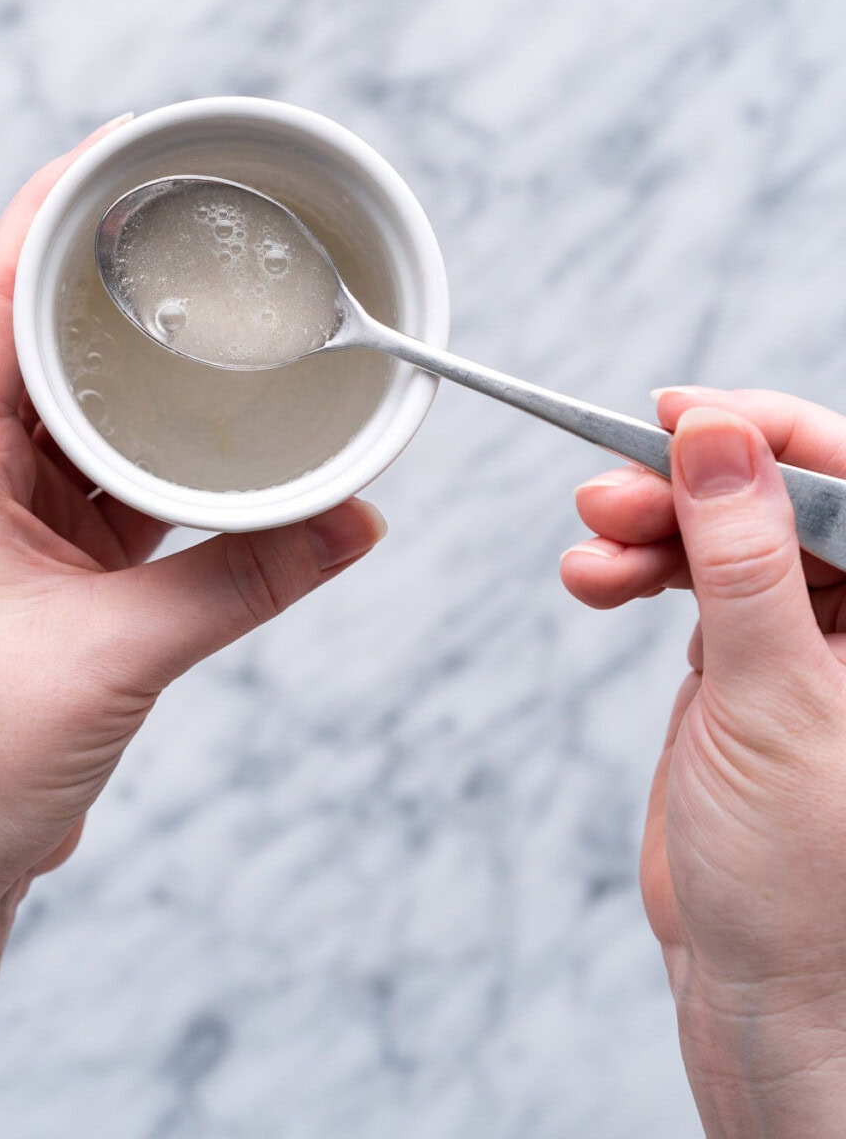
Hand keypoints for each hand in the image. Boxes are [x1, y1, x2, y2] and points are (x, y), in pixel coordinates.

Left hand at [0, 118, 385, 903]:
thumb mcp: (118, 653)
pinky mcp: (56, 568)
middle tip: (186, 211)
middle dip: (108, 270)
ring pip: (86, 408)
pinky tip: (227, 438)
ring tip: (213, 306)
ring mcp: (17, 519)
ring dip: (144, 363)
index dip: (42, 215)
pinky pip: (121, 480)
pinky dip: (174, 456)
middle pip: (42, 337)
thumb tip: (355, 522)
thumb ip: (243, 581)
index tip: (110, 150)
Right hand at [562, 389, 845, 1137]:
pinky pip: (684, 579)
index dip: (768, 433)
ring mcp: (796, 637)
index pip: (845, 481)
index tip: (685, 415)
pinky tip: (594, 578)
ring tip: (590, 549)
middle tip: (612, 490)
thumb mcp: (773, 701)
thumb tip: (720, 437)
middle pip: (771, 497)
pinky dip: (632, 567)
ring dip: (645, 525)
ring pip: (718, 532)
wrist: (764, 995)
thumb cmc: (806, 882)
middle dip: (686, 484)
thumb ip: (744, 561)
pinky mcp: (738, 666)